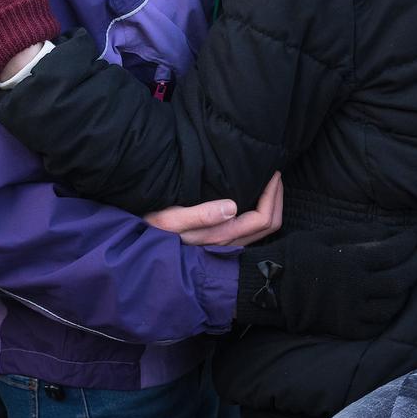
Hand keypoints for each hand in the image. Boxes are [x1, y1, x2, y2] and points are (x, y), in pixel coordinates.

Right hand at [145, 173, 282, 245]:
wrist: (139, 244)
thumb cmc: (152, 227)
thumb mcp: (170, 218)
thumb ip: (200, 215)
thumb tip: (232, 207)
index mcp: (220, 236)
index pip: (262, 219)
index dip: (273, 196)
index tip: (273, 173)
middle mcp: (227, 244)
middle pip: (269, 225)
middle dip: (277, 198)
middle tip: (276, 174)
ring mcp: (224, 245)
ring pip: (261, 230)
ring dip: (270, 205)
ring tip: (269, 182)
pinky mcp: (218, 241)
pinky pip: (249, 229)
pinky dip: (259, 211)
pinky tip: (252, 197)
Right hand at [235, 224, 416, 338]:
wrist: (272, 288)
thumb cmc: (298, 255)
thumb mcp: (324, 235)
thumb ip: (359, 234)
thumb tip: (390, 231)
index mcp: (350, 262)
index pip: (393, 253)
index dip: (407, 244)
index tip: (412, 238)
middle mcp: (356, 289)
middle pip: (400, 280)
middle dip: (414, 266)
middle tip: (415, 256)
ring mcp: (353, 312)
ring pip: (394, 303)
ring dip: (406, 289)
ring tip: (406, 277)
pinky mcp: (349, 329)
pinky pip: (380, 323)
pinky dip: (391, 310)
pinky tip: (391, 299)